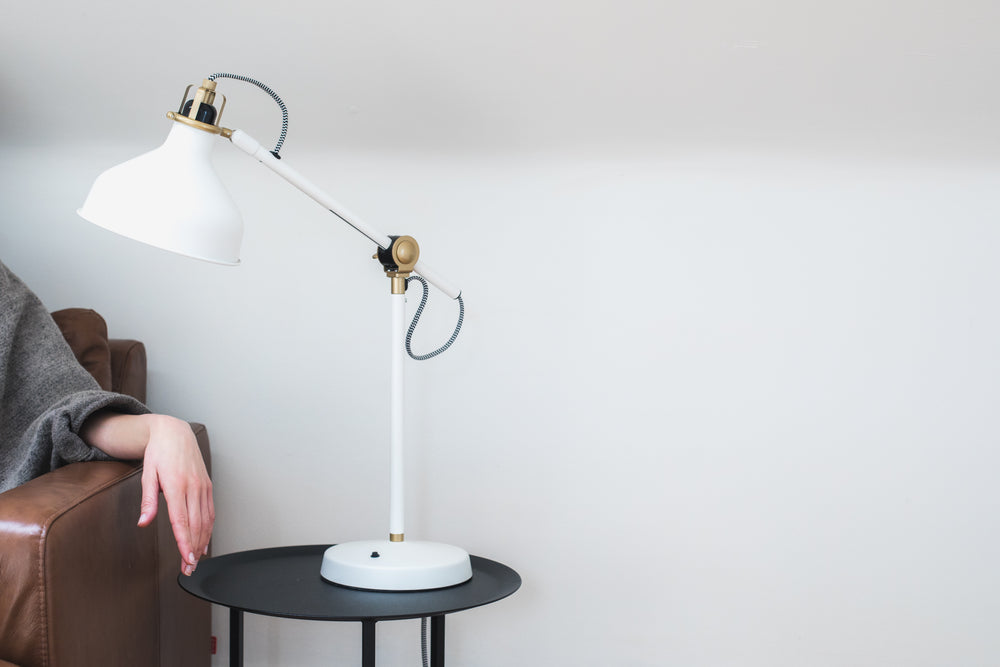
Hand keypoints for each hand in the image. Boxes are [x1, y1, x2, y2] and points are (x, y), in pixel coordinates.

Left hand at [136, 415, 214, 574]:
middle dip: (193, 549)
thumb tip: (143, 522)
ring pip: (206, 520)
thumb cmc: (158, 453)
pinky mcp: (208, 486)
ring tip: (196, 560)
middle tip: (189, 569)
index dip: (184, 543)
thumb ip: (148, 500)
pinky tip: (205, 541)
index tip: (186, 560)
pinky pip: (210, 511)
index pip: (181, 521)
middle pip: (196, 525)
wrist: (175, 433)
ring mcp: (203, 487)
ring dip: (202, 542)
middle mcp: (193, 487)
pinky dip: (209, 529)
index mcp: (176, 486)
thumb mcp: (147, 474)